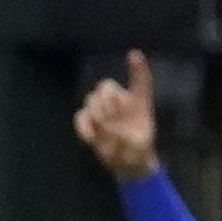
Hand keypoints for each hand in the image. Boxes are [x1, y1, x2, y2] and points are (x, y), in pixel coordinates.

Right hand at [73, 48, 161, 181]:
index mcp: (138, 103)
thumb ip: (129, 142)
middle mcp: (120, 102)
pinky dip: (83, 125)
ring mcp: (104, 112)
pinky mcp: (90, 123)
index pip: (139, 82)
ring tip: (103, 130)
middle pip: (106, 86)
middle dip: (105, 100)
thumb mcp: (141, 151)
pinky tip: (90, 138)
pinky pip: (80, 116)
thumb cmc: (139, 153)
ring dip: (95, 114)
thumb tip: (112, 132)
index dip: (137, 68)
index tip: (134, 55)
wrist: (127, 165)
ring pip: (91, 99)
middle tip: (109, 120)